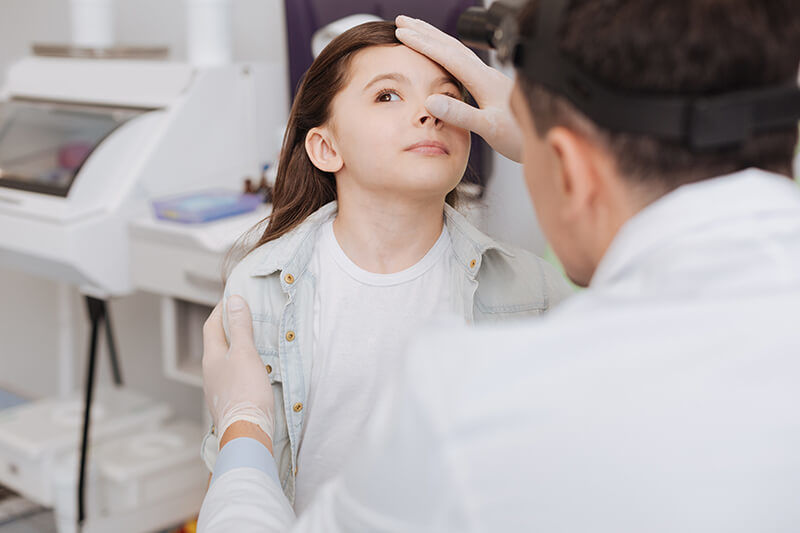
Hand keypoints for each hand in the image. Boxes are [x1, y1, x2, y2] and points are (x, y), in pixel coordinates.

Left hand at [202, 295, 273, 449]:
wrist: (247, 430)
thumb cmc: (245, 391)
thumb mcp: (245, 353)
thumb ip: (240, 327)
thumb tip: (233, 301)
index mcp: (211, 357)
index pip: (212, 326)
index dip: (221, 310)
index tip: (233, 299)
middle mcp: (210, 372)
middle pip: (216, 343)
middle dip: (228, 328)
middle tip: (245, 317)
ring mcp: (218, 388)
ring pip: (224, 360)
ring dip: (235, 348)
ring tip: (253, 341)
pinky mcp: (228, 400)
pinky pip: (232, 375)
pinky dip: (241, 365)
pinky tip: (254, 370)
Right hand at [395, 15, 522, 162]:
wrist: (552, 138)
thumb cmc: (523, 137)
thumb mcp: (490, 129)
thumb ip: (461, 114)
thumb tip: (432, 101)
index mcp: (485, 82)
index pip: (448, 55)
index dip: (423, 43)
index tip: (402, 31)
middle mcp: (489, 76)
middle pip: (452, 46)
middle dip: (426, 32)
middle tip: (403, 20)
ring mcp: (492, 81)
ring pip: (459, 52)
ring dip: (436, 40)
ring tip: (419, 33)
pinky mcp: (495, 90)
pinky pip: (466, 64)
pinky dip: (449, 55)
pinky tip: (447, 62)